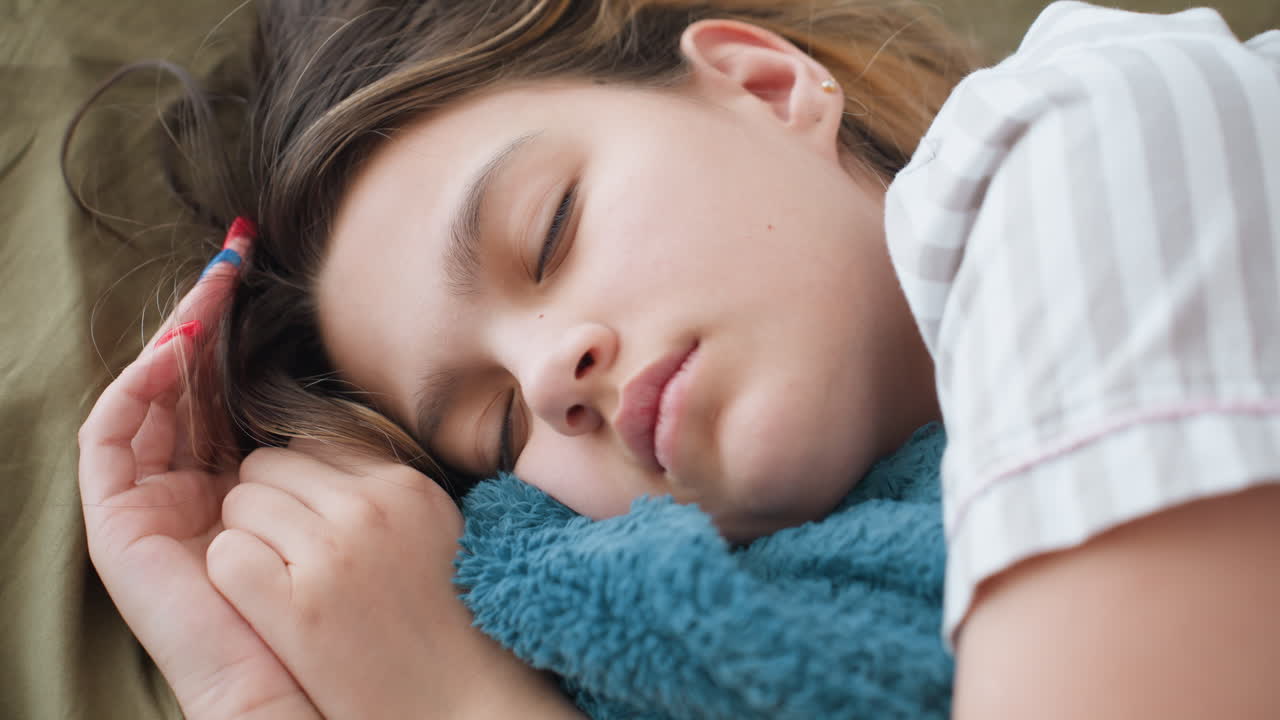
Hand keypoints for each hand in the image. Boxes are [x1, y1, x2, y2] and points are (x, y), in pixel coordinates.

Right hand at [78, 229, 319, 719]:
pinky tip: (172, 354)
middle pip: (182, 387)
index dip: (233, 335)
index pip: (221, 391)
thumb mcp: (334, 502)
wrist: (308, 682)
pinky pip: (108, 443)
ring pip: (146, 403)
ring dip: (170, 343)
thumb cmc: (337, 600)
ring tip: (207, 297)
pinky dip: (133, 393)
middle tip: (231, 261)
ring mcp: (152, 506)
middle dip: (202, 321)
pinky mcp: (120, 528)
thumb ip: (318, 446)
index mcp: (235, 485)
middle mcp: (189, 489)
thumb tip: (343, 377)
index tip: (260, 278)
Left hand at [207, 441, 582, 719]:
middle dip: (268, 504)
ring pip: (239, 504)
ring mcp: (334, 554)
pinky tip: (270, 610)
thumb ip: (381, 490)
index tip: (318, 524)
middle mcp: (370, 507)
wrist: (464, 703)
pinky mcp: (299, 608)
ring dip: (249, 540)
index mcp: (406, 484)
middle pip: (266, 464)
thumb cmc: (447, 623)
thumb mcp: (434, 528)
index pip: (311, 441)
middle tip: (296, 558)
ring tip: (289, 585)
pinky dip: (234, 580)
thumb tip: (310, 455)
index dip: (302, 483)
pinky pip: (226, 556)